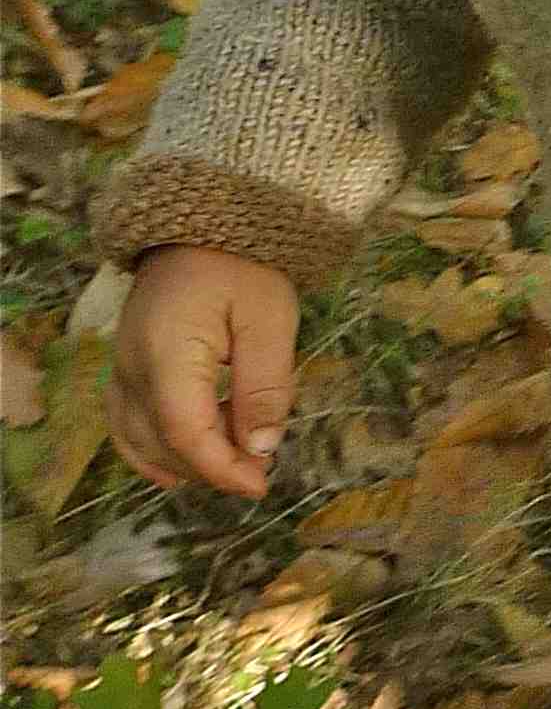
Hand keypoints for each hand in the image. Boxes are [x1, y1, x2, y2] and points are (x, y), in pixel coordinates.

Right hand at [109, 246, 299, 500]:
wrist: (203, 224)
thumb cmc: (243, 266)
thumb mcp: (271, 320)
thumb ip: (266, 386)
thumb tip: (261, 448)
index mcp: (168, 352)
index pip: (186, 432)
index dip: (222, 469)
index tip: (261, 484)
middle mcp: (133, 365)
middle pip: (163, 443)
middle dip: (212, 467)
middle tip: (260, 468)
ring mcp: (122, 365)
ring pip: (140, 439)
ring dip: (186, 461)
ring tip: (232, 462)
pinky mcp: (124, 365)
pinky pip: (123, 421)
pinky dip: (149, 450)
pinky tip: (179, 470)